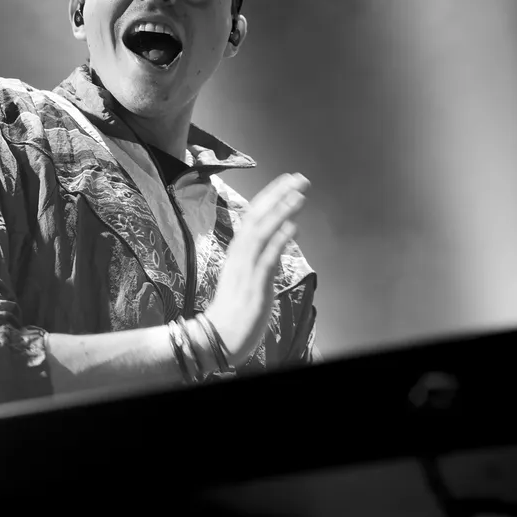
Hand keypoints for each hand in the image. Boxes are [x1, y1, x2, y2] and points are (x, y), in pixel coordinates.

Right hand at [205, 172, 308, 366]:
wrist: (217, 338)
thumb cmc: (233, 311)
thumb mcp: (247, 278)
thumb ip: (262, 258)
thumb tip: (282, 239)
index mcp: (238, 252)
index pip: (254, 217)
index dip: (271, 197)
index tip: (288, 181)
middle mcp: (240, 255)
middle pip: (257, 217)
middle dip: (279, 195)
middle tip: (299, 177)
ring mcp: (246, 269)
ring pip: (262, 233)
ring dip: (281, 212)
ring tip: (299, 195)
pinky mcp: (254, 285)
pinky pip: (267, 258)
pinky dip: (279, 241)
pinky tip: (293, 227)